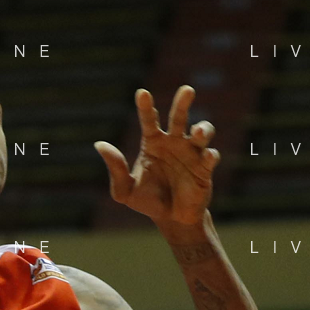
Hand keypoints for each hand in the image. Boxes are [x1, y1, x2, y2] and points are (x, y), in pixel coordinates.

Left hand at [94, 85, 219, 227]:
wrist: (170, 219)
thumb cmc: (146, 201)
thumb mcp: (124, 190)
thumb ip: (115, 168)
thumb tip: (100, 144)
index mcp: (153, 143)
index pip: (149, 120)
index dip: (146, 107)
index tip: (141, 93)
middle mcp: (174, 143)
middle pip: (179, 117)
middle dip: (183, 103)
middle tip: (186, 90)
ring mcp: (191, 154)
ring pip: (202, 133)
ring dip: (203, 129)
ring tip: (198, 132)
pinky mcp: (205, 169)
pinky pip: (210, 157)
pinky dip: (210, 155)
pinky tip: (207, 155)